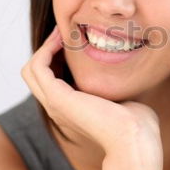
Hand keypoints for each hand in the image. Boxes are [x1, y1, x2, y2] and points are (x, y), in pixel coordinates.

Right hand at [20, 25, 162, 165]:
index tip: (75, 40)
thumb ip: (115, 88)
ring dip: (45, 46)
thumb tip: (124, 76)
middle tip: (65, 31)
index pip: (53, 81)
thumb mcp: (122, 99)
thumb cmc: (137, 124)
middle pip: (37, 74)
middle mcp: (58, 110)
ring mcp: (55, 105)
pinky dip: (45, 49)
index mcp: (71, 112)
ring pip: (32, 70)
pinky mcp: (57, 98)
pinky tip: (62, 38)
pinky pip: (37, 67)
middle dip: (49, 49)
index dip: (59, 58)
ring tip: (62, 31)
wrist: (134, 138)